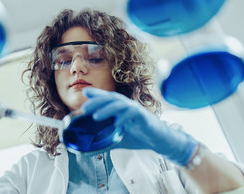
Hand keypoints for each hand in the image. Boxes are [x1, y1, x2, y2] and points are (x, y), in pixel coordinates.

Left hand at [81, 87, 197, 165]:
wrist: (159, 140)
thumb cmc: (139, 136)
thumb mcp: (118, 138)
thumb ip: (105, 140)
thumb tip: (89, 148)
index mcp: (120, 108)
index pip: (106, 98)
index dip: (96, 94)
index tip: (84, 94)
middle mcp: (127, 106)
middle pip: (110, 99)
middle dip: (97, 101)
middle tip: (84, 108)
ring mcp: (135, 110)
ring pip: (120, 104)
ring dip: (107, 109)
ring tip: (95, 116)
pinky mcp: (144, 117)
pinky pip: (133, 114)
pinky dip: (124, 118)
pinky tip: (117, 124)